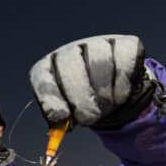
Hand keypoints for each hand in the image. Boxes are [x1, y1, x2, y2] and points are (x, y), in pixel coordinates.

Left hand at [29, 34, 152, 126]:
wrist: (115, 93)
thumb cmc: (84, 104)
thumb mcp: (70, 113)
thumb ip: (62, 118)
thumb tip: (61, 121)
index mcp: (50, 67)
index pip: (42, 76)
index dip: (50, 96)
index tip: (61, 116)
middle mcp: (70, 51)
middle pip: (70, 67)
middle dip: (80, 98)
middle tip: (89, 118)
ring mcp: (97, 43)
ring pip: (99, 63)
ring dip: (103, 92)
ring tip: (105, 106)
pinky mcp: (124, 44)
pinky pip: (124, 62)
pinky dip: (122, 84)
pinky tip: (120, 95)